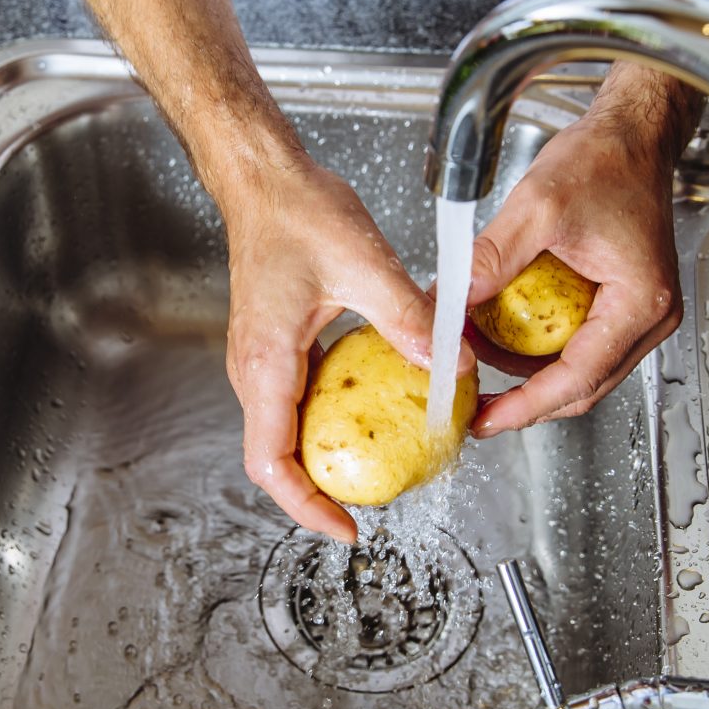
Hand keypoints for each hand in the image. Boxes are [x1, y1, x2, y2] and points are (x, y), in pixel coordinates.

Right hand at [218, 160, 472, 543]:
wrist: (264, 179)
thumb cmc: (294, 211)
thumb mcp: (363, 264)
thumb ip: (408, 318)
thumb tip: (453, 364)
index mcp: (267, 361)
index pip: (271, 462)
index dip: (306, 507)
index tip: (347, 529)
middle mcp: (256, 369)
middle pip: (276, 458)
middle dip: (321, 492)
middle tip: (374, 506)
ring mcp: (262, 360)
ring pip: (286, 433)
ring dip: (325, 459)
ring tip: (376, 468)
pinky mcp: (277, 347)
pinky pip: (298, 403)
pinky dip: (329, 423)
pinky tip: (371, 414)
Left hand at [465, 69, 686, 437]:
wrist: (632, 134)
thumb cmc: (605, 161)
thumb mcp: (537, 208)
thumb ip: (492, 260)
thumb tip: (447, 304)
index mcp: (639, 303)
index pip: (578, 378)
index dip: (527, 406)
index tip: (487, 419)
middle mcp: (649, 316)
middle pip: (582, 386)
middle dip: (525, 400)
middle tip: (475, 406)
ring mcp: (638, 311)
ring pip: (580, 369)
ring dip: (529, 374)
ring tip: (479, 364)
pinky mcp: (622, 301)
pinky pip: (580, 342)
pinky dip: (540, 348)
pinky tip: (502, 337)